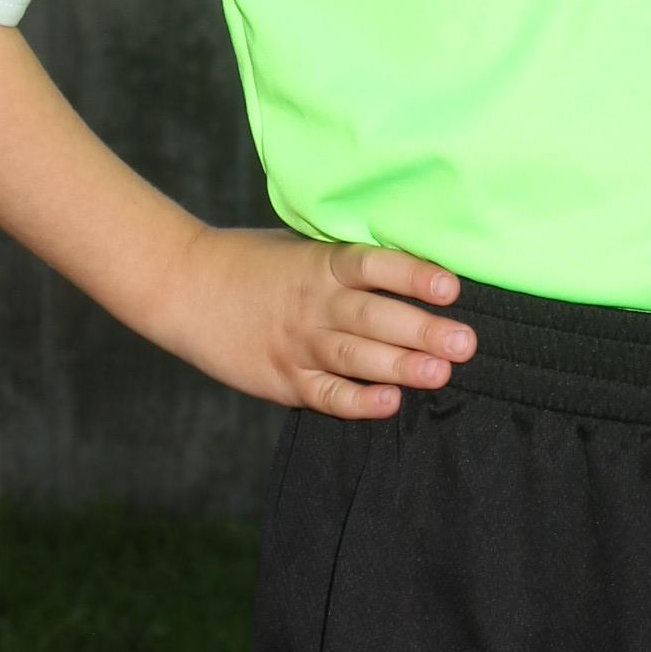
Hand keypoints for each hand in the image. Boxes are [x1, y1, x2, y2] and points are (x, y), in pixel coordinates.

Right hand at [152, 229, 476, 417]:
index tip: (451, 288)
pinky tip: (388, 402)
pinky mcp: (283, 379)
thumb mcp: (302, 249)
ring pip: (356, 357)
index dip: (413, 276)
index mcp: (321, 264)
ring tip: (440, 372)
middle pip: (374, 316)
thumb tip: (418, 274)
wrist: (185, 286)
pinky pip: (326, 395)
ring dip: (401, 366)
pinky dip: (357, 402)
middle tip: (465, 343)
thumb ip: (350, 265)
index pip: (374, 266)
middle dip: (423, 330)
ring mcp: (298, 343)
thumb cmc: (255, 264)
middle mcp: (314, 303)